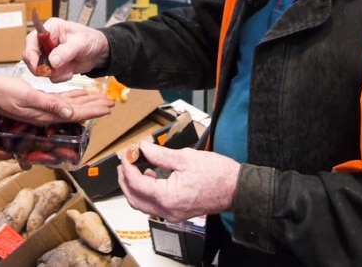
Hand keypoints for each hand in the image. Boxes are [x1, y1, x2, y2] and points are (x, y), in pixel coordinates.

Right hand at [0, 75, 112, 124]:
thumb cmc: (4, 93)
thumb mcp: (27, 97)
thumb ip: (48, 105)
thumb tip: (70, 113)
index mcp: (46, 114)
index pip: (75, 114)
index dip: (93, 110)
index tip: (108, 107)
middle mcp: (47, 114)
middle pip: (77, 111)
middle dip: (94, 107)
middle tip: (111, 102)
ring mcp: (43, 109)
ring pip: (71, 106)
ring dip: (87, 102)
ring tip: (101, 99)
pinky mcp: (39, 102)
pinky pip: (61, 101)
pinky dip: (73, 98)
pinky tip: (80, 95)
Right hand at [22, 17, 109, 82]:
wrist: (99, 53)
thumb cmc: (91, 40)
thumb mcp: (80, 43)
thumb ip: (65, 51)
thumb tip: (52, 61)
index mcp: (50, 29)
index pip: (31, 39)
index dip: (30, 53)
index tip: (36, 65)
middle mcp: (45, 42)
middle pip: (31, 56)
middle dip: (42, 66)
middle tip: (55, 70)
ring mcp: (48, 55)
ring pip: (39, 68)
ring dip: (54, 72)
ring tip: (68, 68)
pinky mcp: (52, 66)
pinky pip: (49, 76)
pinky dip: (60, 76)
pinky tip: (70, 71)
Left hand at [118, 141, 240, 222]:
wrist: (236, 189)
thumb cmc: (217, 174)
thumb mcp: (185, 157)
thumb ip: (160, 154)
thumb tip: (143, 147)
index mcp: (168, 197)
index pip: (136, 183)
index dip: (127, 167)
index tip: (127, 154)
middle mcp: (168, 210)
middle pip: (134, 198)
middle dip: (125, 179)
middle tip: (125, 162)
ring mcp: (172, 215)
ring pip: (142, 204)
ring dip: (134, 187)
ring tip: (135, 168)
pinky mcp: (177, 213)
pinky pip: (153, 206)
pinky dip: (146, 193)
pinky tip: (151, 177)